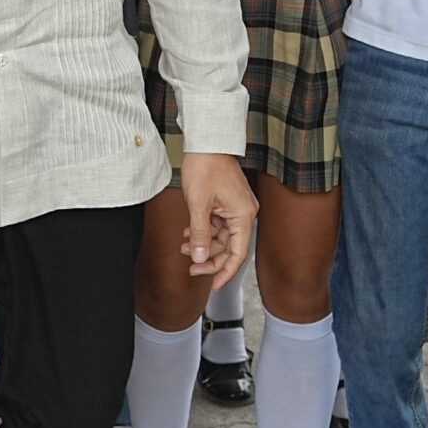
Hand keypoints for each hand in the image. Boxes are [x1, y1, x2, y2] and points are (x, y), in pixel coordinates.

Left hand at [178, 153, 256, 290]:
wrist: (207, 142)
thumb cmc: (205, 167)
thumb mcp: (198, 205)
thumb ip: (199, 234)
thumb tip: (198, 258)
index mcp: (243, 216)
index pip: (238, 253)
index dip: (226, 272)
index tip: (214, 286)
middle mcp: (244, 214)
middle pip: (230, 247)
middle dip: (209, 259)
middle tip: (191, 269)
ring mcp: (236, 208)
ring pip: (221, 237)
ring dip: (202, 244)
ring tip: (183, 247)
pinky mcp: (228, 203)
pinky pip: (217, 225)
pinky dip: (203, 232)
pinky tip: (188, 235)